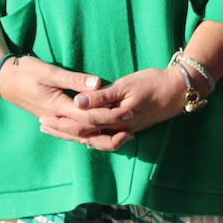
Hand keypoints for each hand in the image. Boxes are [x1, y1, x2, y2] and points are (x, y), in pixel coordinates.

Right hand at [0, 56, 135, 150]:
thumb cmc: (26, 71)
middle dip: (109, 130)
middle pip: (86, 131)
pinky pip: (72, 131)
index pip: (88, 117)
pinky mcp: (52, 117)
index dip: (109, 116)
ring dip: (100, 136)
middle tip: (131, 128)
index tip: (128, 111)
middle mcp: (56, 118)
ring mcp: (53, 119)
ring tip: (122, 135)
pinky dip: (87, 134)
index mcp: (57, 107)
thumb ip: (74, 79)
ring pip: (79, 135)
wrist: (3, 78)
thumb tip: (97, 84)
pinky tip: (99, 134)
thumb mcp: (50, 72)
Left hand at [37, 67, 186, 150]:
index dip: (60, 122)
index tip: (43, 118)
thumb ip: (101, 96)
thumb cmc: (154, 84)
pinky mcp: (129, 127)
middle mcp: (116, 129)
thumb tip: (77, 102)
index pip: (80, 125)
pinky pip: (103, 137)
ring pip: (93, 139)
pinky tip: (84, 133)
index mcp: (113, 119)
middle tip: (42, 125)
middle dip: (62, 130)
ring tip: (57, 129)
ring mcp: (124, 130)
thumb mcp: (127, 85)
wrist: (179, 90)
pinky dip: (89, 136)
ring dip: (73, 134)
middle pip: (83, 136)